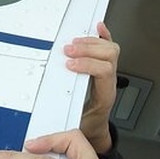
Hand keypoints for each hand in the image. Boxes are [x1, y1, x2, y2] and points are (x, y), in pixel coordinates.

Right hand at [65, 22, 118, 153]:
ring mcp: (109, 74)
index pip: (104, 72)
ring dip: (92, 43)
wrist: (96, 130)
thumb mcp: (76, 126)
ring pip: (111, 49)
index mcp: (105, 95)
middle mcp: (110, 82)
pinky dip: (103, 36)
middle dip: (88, 49)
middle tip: (69, 51)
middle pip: (109, 55)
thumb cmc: (87, 127)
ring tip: (75, 44)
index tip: (69, 65)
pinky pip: (108, 48)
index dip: (88, 65)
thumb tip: (48, 111)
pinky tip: (98, 28)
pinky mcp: (104, 69)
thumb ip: (65, 117)